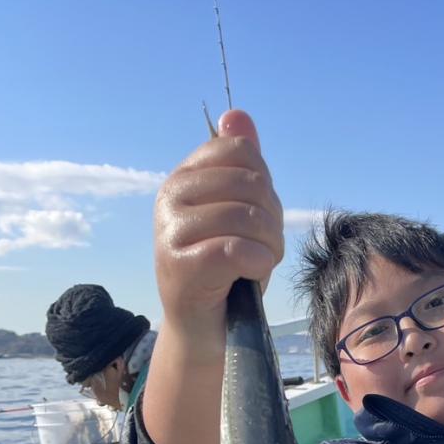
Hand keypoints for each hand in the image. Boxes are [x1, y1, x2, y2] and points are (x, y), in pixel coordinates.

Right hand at [153, 109, 284, 342]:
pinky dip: (259, 263)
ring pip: (248, 218)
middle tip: (263, 247)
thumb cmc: (227, 272)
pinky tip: (251, 274)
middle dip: (273, 220)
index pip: (241, 153)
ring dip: (269, 246)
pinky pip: (238, 249)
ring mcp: (171, 231)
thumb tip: (237, 115)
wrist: (205, 328)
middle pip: (250, 184)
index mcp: (184, 179)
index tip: (259, 217)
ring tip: (256, 264)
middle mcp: (170, 198)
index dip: (266, 186)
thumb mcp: (241, 213)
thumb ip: (242, 166)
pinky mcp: (181, 266)